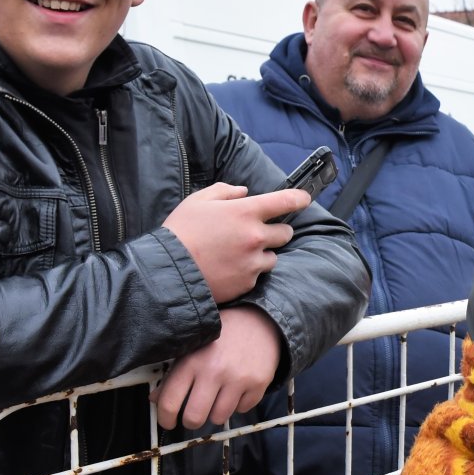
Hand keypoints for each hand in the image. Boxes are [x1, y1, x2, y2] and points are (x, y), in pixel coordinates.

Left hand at [155, 308, 284, 430]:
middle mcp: (214, 371)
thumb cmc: (219, 336)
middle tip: (193, 416)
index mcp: (191, 361)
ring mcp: (238, 378)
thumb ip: (172, 376)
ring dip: (215, 413)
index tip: (168, 421)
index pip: (169, 402)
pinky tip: (236, 389)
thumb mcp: (191, 350)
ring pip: (219, 418)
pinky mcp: (258, 384)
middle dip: (191, 422)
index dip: (165, 419)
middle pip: (194, 418)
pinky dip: (237, 404)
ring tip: (217, 398)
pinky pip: (242, 410)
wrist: (258, 321)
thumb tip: (155, 400)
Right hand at [161, 185, 309, 303]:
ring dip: (263, 253)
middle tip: (258, 232)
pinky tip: (229, 268)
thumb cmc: (181, 232)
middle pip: (286, 233)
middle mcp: (255, 237)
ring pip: (273, 256)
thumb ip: (224, 192)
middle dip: (276, 231)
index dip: (299, 198)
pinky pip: (258, 274)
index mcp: (245, 212)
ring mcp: (254, 262)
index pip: (284, 202)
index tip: (305, 199)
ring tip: (238, 254)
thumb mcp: (198, 201)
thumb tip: (244, 192)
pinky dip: (249, 271)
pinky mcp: (249, 282)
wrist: (169, 271)